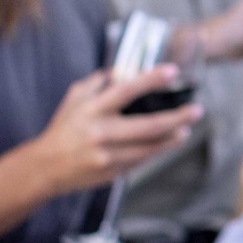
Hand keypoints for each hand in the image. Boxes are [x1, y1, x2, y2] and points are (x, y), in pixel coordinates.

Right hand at [25, 67, 198, 198]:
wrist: (45, 167)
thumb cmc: (63, 128)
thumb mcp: (75, 99)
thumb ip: (98, 82)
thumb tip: (124, 69)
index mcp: (92, 110)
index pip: (126, 91)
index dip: (150, 80)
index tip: (172, 71)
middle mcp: (100, 133)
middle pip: (148, 126)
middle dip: (177, 118)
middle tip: (196, 110)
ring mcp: (107, 155)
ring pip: (149, 148)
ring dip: (172, 138)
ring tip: (186, 129)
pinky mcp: (112, 172)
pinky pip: (141, 160)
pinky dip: (156, 151)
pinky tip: (167, 142)